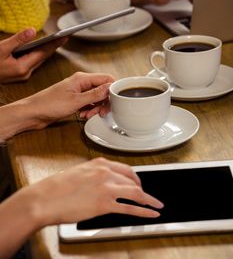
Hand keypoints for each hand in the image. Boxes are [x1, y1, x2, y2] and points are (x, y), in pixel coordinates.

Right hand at [0, 28, 67, 82]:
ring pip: (38, 60)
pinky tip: (42, 47)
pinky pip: (32, 62)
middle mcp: (24, 73)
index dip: (54, 44)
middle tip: (65, 36)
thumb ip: (17, 40)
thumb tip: (32, 31)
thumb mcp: (0, 48)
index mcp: (22, 68)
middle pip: (43, 57)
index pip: (43, 53)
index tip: (65, 36)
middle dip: (53, 46)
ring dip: (46, 50)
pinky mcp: (18, 73)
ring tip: (57, 40)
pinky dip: (38, 54)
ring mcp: (22, 75)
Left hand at [23, 71, 114, 129]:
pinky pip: (88, 103)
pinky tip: (84, 115)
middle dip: (104, 101)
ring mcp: (77, 91)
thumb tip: (110, 88)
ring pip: (96, 98)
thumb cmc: (49, 104)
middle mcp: (81, 83)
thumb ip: (95, 94)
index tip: (115, 100)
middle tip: (102, 112)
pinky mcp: (74, 100)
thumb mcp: (76, 101)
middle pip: (102, 89)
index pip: (106, 78)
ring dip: (96, 107)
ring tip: (90, 115)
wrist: (33, 113)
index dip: (113, 89)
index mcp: (82, 78)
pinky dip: (89, 110)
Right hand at [30, 158, 163, 225]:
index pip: (125, 169)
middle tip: (147, 196)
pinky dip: (144, 211)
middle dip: (142, 189)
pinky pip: (130, 208)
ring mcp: (106, 188)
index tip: (139, 183)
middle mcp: (106, 173)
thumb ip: (94, 175)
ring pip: (135, 193)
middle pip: (132, 181)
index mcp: (99, 164)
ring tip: (157, 205)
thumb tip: (104, 183)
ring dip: (149, 200)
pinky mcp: (104, 204)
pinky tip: (151, 213)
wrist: (45, 198)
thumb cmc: (57, 187)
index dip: (136, 178)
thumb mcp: (79, 173)